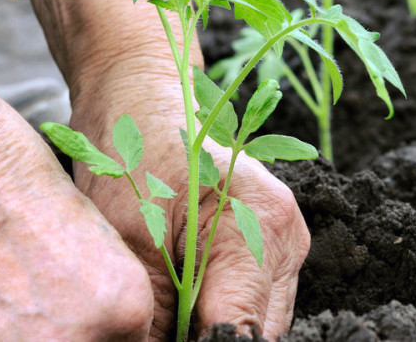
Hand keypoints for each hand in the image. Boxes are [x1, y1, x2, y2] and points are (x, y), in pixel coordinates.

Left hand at [69, 68, 309, 339]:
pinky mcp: (276, 248)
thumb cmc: (131, 151)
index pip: (239, 330)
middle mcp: (287, 236)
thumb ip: (153, 314)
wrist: (142, 97)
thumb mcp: (128, 239)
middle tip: (155, 332)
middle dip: (207, 339)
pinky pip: (255, 303)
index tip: (158, 340)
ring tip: (167, 316)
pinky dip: (219, 312)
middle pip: (258, 333)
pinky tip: (183, 301)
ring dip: (214, 328)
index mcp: (260, 224)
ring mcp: (287, 243)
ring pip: (260, 324)